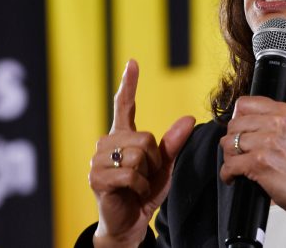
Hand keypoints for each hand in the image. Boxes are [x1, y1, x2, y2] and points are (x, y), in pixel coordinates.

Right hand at [88, 60, 195, 246]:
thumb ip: (173, 143)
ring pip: (138, 155)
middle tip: (145, 176)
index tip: (132, 62)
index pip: (124, 105)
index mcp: (122, 136)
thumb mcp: (164, 166)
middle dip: (153, 160)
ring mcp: (98, 160)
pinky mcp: (96, 178)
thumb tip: (189, 118)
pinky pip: (130, 174)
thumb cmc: (144, 192)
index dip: (129, 83)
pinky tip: (131, 193)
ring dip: (146, 175)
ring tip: (136, 184)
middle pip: (144, 137)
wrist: (128, 223)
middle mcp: (106, 143)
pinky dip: (139, 186)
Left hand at [219, 96, 285, 236]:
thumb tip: (240, 121)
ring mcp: (267, 142)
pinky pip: (229, 165)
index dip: (238, 118)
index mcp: (285, 112)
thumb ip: (271, 123)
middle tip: (238, 153)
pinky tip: (233, 177)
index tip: (240, 130)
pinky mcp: (259, 162)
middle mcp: (276, 123)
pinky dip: (227, 174)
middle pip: (234, 124)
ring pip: (228, 143)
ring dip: (229, 157)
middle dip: (232, 140)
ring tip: (237, 166)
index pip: (245, 103)